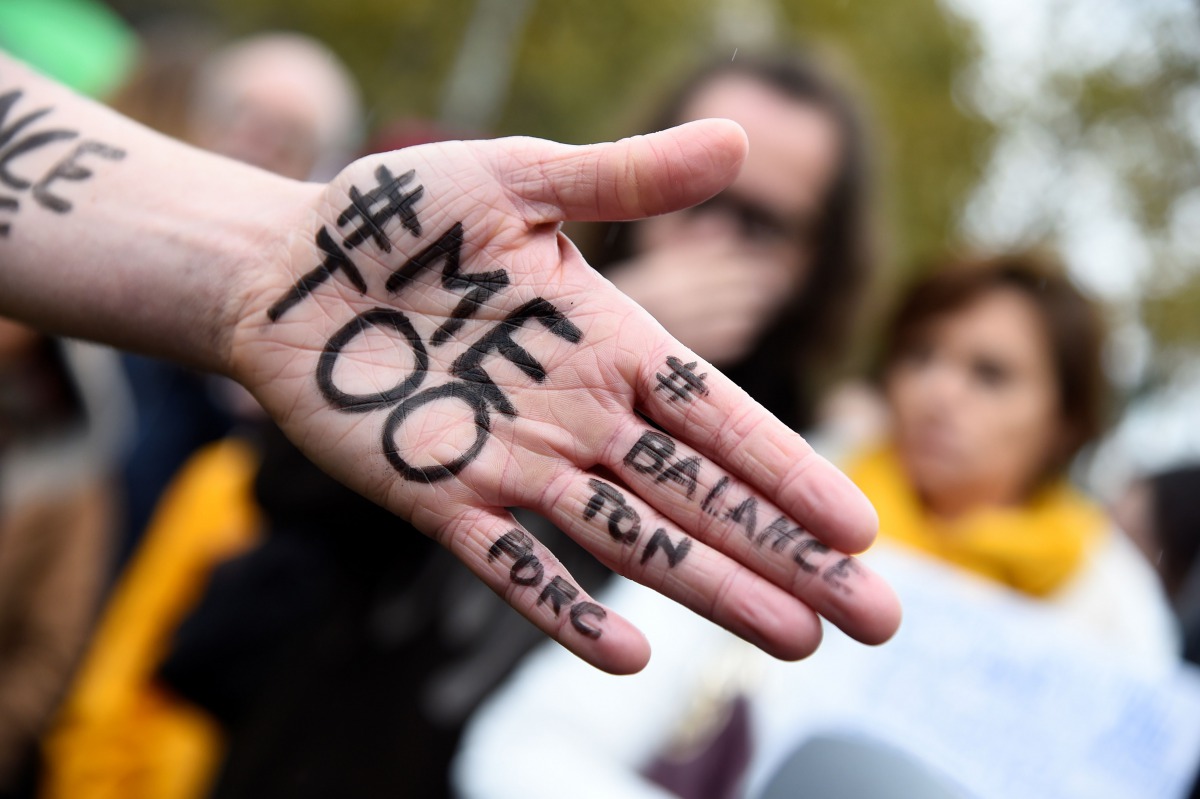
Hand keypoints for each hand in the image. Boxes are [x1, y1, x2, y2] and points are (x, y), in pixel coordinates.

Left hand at [230, 121, 900, 672]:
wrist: (287, 272)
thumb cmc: (399, 219)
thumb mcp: (515, 179)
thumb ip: (622, 178)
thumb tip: (738, 135)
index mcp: (607, 341)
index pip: (720, 417)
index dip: (789, 471)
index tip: (861, 527)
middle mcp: (578, 414)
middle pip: (703, 495)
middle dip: (787, 554)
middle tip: (874, 617)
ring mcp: (515, 463)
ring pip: (632, 538)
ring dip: (712, 588)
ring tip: (793, 640)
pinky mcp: (441, 497)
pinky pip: (515, 564)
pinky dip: (564, 609)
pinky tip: (628, 657)